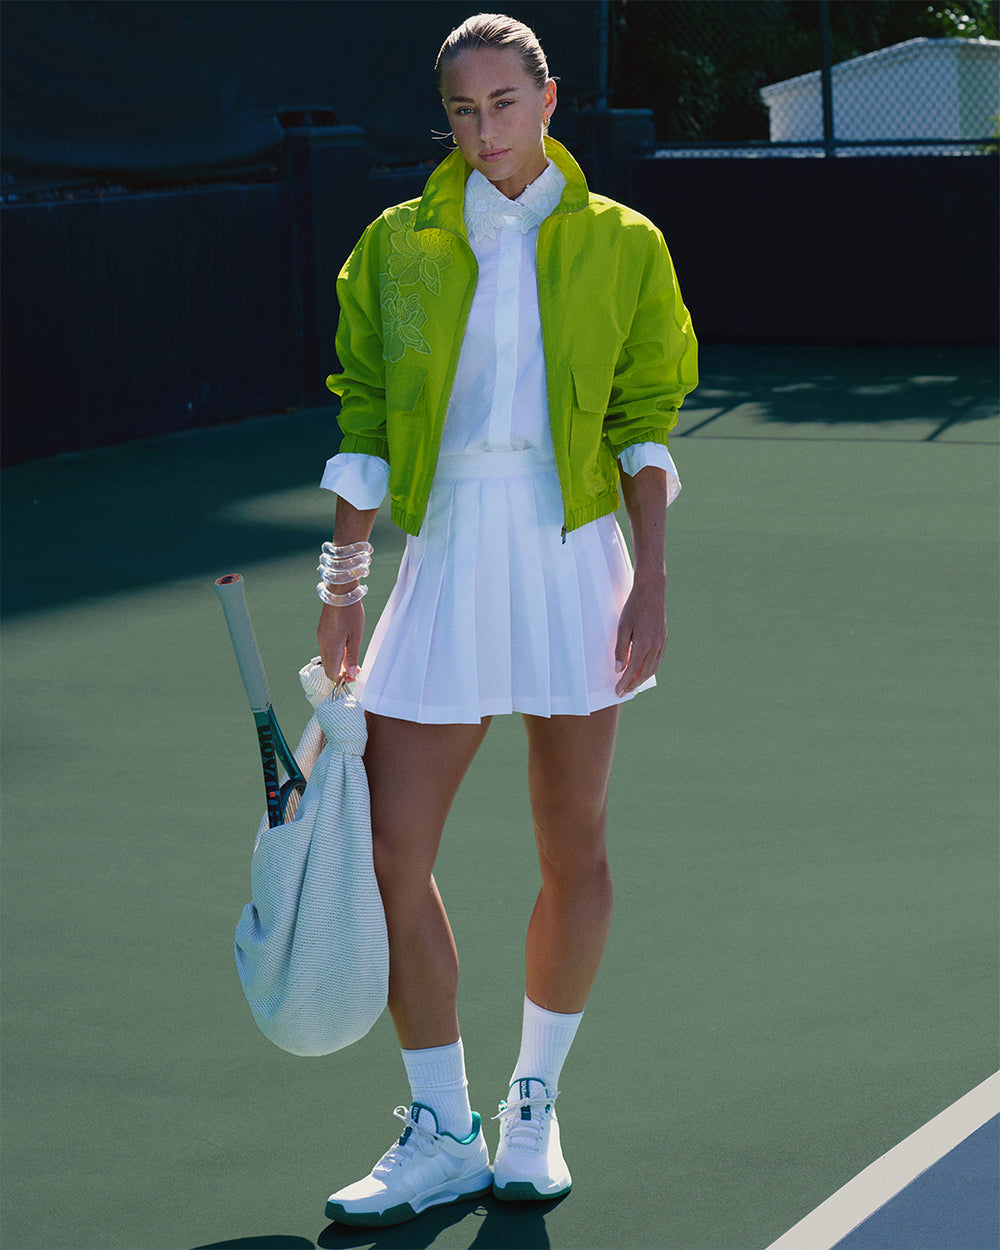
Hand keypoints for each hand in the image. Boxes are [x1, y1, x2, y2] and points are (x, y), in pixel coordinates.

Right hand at [317, 600, 364, 683]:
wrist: (340, 593)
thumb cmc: (351, 613)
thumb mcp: (356, 636)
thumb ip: (352, 657)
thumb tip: (351, 674)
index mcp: (331, 648)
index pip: (332, 674)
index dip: (342, 679)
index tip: (354, 676)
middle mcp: (323, 644)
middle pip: (328, 668)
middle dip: (340, 672)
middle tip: (355, 669)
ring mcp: (321, 638)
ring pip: (327, 659)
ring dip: (338, 663)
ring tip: (352, 658)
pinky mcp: (322, 632)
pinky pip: (326, 649)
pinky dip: (335, 654)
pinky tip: (346, 648)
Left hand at [614, 574, 666, 695]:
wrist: (651, 592)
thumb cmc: (634, 607)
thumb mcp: (622, 627)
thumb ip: (620, 649)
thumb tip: (618, 669)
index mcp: (643, 643)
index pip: (632, 670)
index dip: (624, 682)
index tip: (618, 690)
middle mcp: (655, 646)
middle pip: (644, 673)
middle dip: (633, 684)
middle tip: (623, 692)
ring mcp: (661, 642)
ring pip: (653, 668)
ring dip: (642, 678)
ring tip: (631, 684)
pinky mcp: (664, 639)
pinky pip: (658, 659)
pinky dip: (649, 668)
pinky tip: (642, 670)